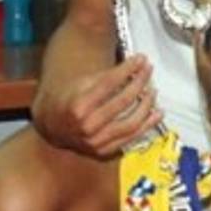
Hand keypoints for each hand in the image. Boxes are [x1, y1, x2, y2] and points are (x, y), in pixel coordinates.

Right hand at [34, 54, 162, 157]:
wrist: (54, 124)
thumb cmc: (71, 100)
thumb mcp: (84, 82)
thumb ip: (109, 75)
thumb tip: (134, 62)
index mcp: (78, 105)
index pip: (110, 83)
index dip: (128, 69)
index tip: (140, 59)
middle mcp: (86, 125)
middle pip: (123, 101)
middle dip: (140, 82)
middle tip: (148, 70)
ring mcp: (95, 141)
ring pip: (130, 122)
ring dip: (146, 104)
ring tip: (153, 90)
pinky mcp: (103, 151)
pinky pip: (130, 138)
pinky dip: (146, 125)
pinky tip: (156, 113)